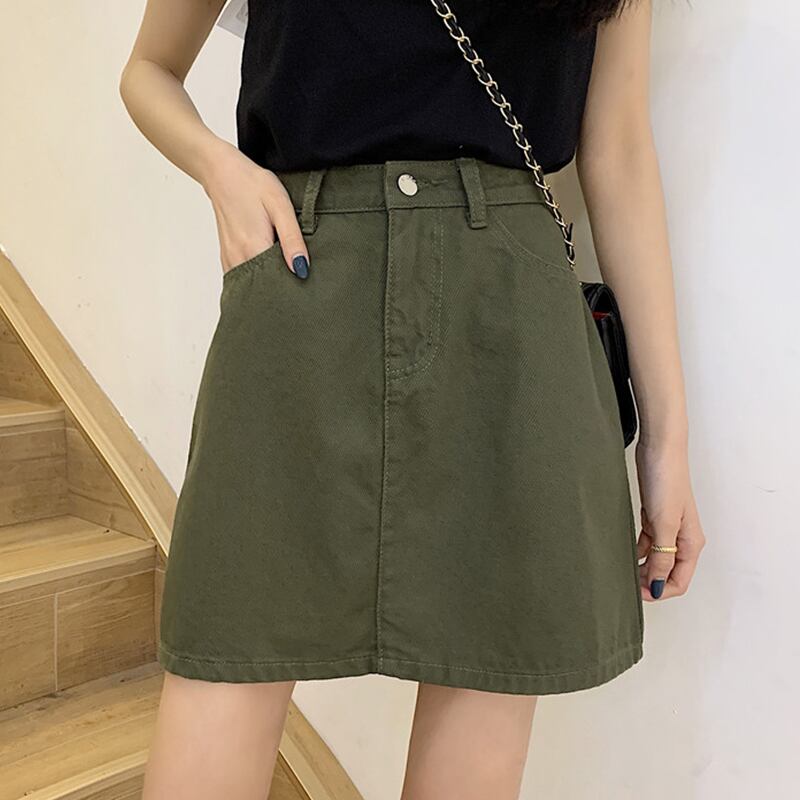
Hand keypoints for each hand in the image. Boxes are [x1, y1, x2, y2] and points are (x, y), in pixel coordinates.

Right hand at [200, 140, 309, 278]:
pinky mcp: (226, 257)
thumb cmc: (253, 185)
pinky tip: (268, 275)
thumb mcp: (280, 206)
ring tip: (285, 282)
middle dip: (280, 291)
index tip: (304, 290)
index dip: (291, 288)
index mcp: (253, 247)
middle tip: (298, 290)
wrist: (222, 172)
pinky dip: (255, 281)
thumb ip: (292, 239)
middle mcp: (238, 258)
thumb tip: (301, 269)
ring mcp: (229, 259)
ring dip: (267, 286)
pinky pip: (242, 279)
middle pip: (262, 288)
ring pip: (251, 286)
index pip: (276, 283)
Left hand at [634, 439, 704, 600]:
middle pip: (668, 573)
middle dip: (650, 582)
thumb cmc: (666, 480)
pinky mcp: (655, 517)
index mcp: (691, 543)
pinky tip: (625, 553)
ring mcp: (668, 527)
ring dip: (642, 568)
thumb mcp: (664, 523)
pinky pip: (648, 543)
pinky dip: (638, 551)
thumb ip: (661, 556)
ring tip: (623, 570)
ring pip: (656, 559)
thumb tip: (658, 584)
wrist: (659, 449)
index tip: (638, 592)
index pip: (679, 581)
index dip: (659, 591)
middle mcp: (682, 538)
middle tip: (627, 583)